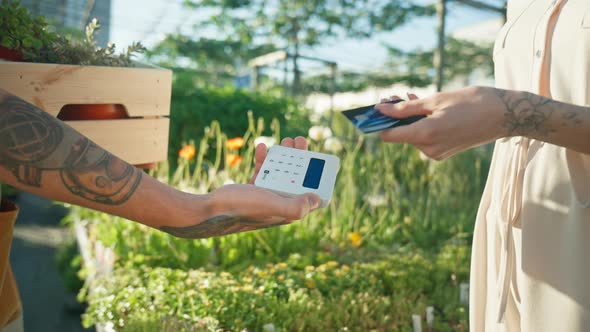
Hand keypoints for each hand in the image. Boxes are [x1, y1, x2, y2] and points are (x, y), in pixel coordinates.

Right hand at [160, 137, 321, 238]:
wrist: (210, 210)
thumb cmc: (241, 208)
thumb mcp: (271, 206)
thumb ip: (296, 206)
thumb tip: (316, 199)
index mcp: (289, 211)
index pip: (311, 193)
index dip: (319, 177)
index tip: (323, 159)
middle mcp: (280, 204)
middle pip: (297, 178)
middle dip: (301, 158)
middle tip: (299, 140)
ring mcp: (266, 196)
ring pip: (281, 172)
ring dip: (284, 156)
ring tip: (284, 140)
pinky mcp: (253, 190)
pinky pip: (263, 172)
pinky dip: (263, 159)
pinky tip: (261, 147)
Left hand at [375, 86, 504, 159]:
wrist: (505, 115)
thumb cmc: (471, 103)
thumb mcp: (436, 100)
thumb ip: (405, 108)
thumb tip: (380, 110)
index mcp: (425, 135)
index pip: (389, 136)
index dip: (380, 123)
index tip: (376, 109)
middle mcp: (429, 149)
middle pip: (401, 134)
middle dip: (398, 116)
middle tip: (399, 96)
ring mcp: (437, 153)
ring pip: (414, 135)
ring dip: (412, 118)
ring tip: (418, 98)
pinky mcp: (445, 152)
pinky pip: (426, 138)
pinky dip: (424, 125)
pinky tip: (430, 110)